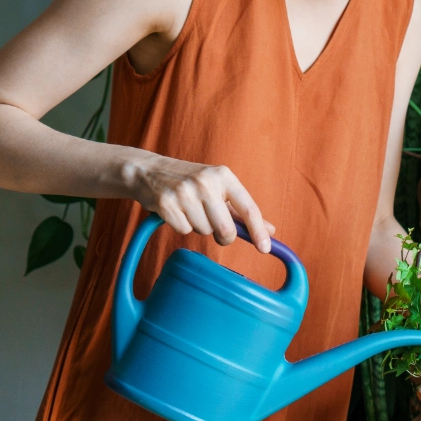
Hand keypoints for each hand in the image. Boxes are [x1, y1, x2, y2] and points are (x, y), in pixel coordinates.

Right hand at [129, 156, 273, 252]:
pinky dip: (182, 226)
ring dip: (200, 227)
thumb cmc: (192, 183)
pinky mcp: (166, 203)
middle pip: (225, 228)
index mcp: (224, 176)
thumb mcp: (219, 189)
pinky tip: (177, 211)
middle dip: (224, 236)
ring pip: (204, 231)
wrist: (149, 172)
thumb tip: (270, 230)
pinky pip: (184, 230)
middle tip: (217, 229)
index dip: (258, 231)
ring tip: (191, 210)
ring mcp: (185, 192)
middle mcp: (206, 182)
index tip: (265, 249)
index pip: (248, 208)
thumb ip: (242, 211)